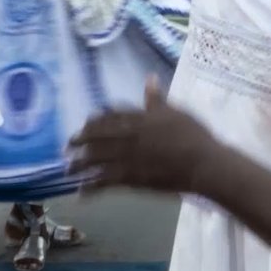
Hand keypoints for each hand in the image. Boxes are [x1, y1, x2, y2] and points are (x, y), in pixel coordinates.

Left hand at [67, 77, 218, 193]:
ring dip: (80, 164)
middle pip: (96, 137)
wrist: (202, 163)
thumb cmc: (192, 135)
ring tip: (68, 169)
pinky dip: (92, 187)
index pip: (109, 117)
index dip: (95, 121)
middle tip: (68, 146)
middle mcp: (127, 136)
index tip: (86, 124)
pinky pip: (105, 182)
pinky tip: (81, 192)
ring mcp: (127, 158)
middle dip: (80, 141)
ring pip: (96, 160)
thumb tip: (149, 78)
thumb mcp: (174, 112)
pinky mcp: (131, 178)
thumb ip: (156, 99)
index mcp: (137, 118)